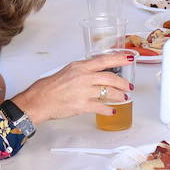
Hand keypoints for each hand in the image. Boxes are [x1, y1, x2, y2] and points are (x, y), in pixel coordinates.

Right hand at [12, 52, 132, 121]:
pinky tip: (112, 110)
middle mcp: (83, 77)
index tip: (130, 59)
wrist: (39, 100)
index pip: (104, 60)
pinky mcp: (82, 105)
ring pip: (109, 92)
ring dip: (119, 95)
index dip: (119, 59)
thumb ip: (84, 70)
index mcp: (80, 66)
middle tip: (129, 85)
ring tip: (123, 97)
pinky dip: (109, 109)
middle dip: (123, 82)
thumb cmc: (50, 86)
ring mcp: (83, 91)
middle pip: (110, 77)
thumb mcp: (68, 70)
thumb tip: (97, 71)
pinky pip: (101, 107)